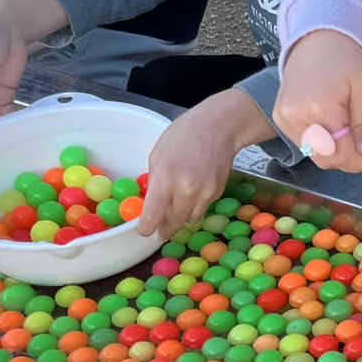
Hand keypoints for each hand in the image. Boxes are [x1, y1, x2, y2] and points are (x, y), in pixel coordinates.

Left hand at [139, 89, 274, 238]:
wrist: (216, 130)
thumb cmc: (182, 137)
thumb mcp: (157, 157)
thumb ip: (155, 183)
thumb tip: (153, 205)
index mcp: (165, 179)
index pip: (153, 216)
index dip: (147, 228)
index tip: (144, 231)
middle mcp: (186, 191)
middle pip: (173, 224)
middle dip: (165, 229)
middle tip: (159, 231)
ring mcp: (204, 194)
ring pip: (189, 219)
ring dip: (181, 217)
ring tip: (177, 206)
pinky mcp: (216, 194)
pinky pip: (202, 208)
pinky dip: (195, 206)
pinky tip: (193, 191)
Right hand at [273, 30, 361, 172]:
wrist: (318, 39)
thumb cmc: (345, 59)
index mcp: (320, 107)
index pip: (339, 153)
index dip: (356, 159)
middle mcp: (296, 115)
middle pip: (324, 159)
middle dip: (344, 156)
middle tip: (356, 141)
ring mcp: (285, 117)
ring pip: (313, 154)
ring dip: (332, 149)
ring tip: (341, 124)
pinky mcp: (280, 118)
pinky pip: (303, 144)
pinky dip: (319, 141)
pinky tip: (326, 121)